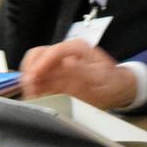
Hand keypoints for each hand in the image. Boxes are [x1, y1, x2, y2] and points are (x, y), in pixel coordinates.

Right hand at [19, 39, 136, 109]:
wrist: (117, 89)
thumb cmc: (113, 81)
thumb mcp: (102, 77)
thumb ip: (84, 70)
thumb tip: (68, 64)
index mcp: (77, 48)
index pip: (55, 51)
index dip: (42, 63)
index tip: (34, 77)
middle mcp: (65, 54)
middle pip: (39, 55)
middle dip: (30, 70)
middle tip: (29, 88)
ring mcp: (58, 66)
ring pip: (35, 67)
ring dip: (29, 81)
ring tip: (30, 95)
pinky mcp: (55, 78)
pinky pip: (39, 81)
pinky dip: (33, 88)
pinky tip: (34, 98)